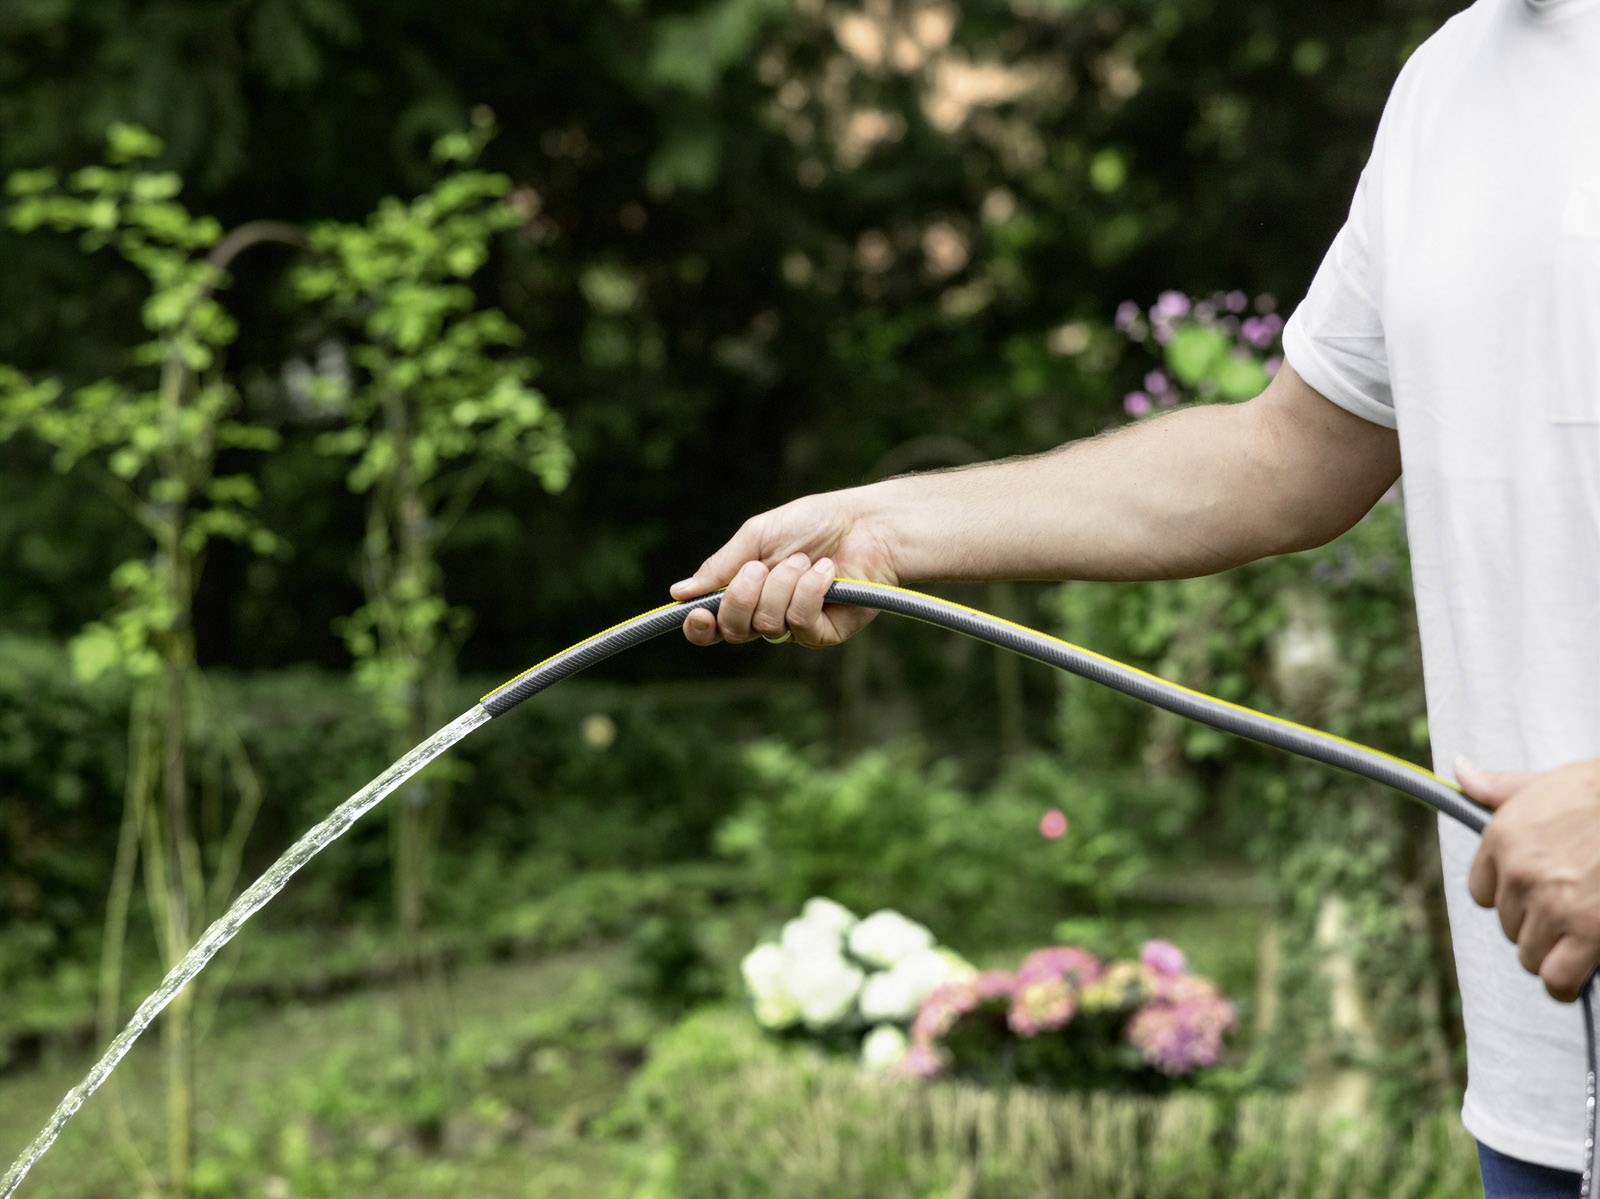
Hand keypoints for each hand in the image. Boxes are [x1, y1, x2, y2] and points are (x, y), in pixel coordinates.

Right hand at [668, 489, 899, 647]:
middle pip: (733, 630)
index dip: (699, 627)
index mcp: (745, 591)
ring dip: (783, 585)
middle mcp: (765, 613)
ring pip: (766, 625)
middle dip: (742, 597)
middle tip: (761, 567)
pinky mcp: (823, 633)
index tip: (697, 613)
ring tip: (804, 560)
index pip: (712, 624)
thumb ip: (720, 567)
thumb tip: (678, 593)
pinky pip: (801, 625)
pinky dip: (809, 593)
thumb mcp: (757, 537)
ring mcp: (795, 626)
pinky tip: (826, 572)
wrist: (866, 525)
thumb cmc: (813, 523)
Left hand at [1460, 755, 1599, 1001]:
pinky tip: (1578, 973)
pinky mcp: (1589, 932)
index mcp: (1502, 838)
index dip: (1510, 898)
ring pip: (1528, 954)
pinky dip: (1565, 983)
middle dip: (1536, 924)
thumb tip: (1460, 770)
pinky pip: (1557, 978)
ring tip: (1577, 938)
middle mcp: (1519, 873)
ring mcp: (1552, 905)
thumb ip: (1499, 787)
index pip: (1483, 892)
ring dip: (1551, 953)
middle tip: (1569, 911)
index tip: (1535, 895)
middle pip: (1508, 925)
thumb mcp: (1546, 783)